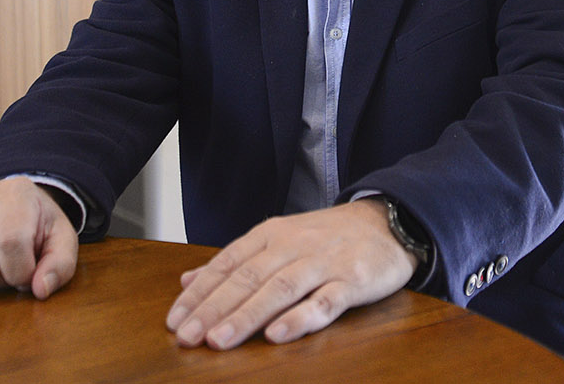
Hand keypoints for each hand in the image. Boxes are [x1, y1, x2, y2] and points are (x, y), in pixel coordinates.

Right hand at [0, 177, 78, 299]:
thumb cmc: (35, 224)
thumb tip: (40, 289)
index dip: (21, 272)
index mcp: (15, 194)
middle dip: (1, 280)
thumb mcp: (60, 239)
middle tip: (9, 268)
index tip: (28, 275)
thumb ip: (60, 265)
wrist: (6, 204)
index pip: (11, 243)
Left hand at [166, 199, 416, 348]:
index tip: (175, 321)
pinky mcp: (352, 281)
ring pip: (279, 289)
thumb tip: (187, 280)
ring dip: (247, 316)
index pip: (227, 263)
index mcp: (271, 234)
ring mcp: (323, 263)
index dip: (200, 293)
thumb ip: (235, 261)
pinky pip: (324, 302)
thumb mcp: (278, 238)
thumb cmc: (328, 236)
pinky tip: (277, 335)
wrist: (388, 222)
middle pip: (248, 278)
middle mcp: (293, 245)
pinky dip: (300, 318)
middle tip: (188, 337)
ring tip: (219, 341)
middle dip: (214, 309)